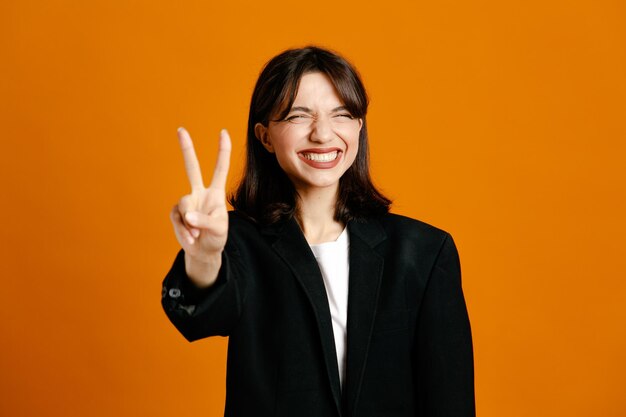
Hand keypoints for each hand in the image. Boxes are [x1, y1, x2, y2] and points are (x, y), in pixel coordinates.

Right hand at [170, 127, 231, 283]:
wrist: (203, 252)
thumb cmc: (216, 237)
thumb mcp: (218, 230)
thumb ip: (204, 221)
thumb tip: (188, 216)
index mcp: (215, 193)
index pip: (220, 169)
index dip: (222, 151)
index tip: (223, 132)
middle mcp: (200, 193)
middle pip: (192, 168)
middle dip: (186, 149)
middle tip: (180, 129)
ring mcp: (187, 202)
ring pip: (185, 205)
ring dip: (190, 223)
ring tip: (197, 234)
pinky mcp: (176, 214)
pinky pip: (177, 218)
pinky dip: (184, 231)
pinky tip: (190, 238)